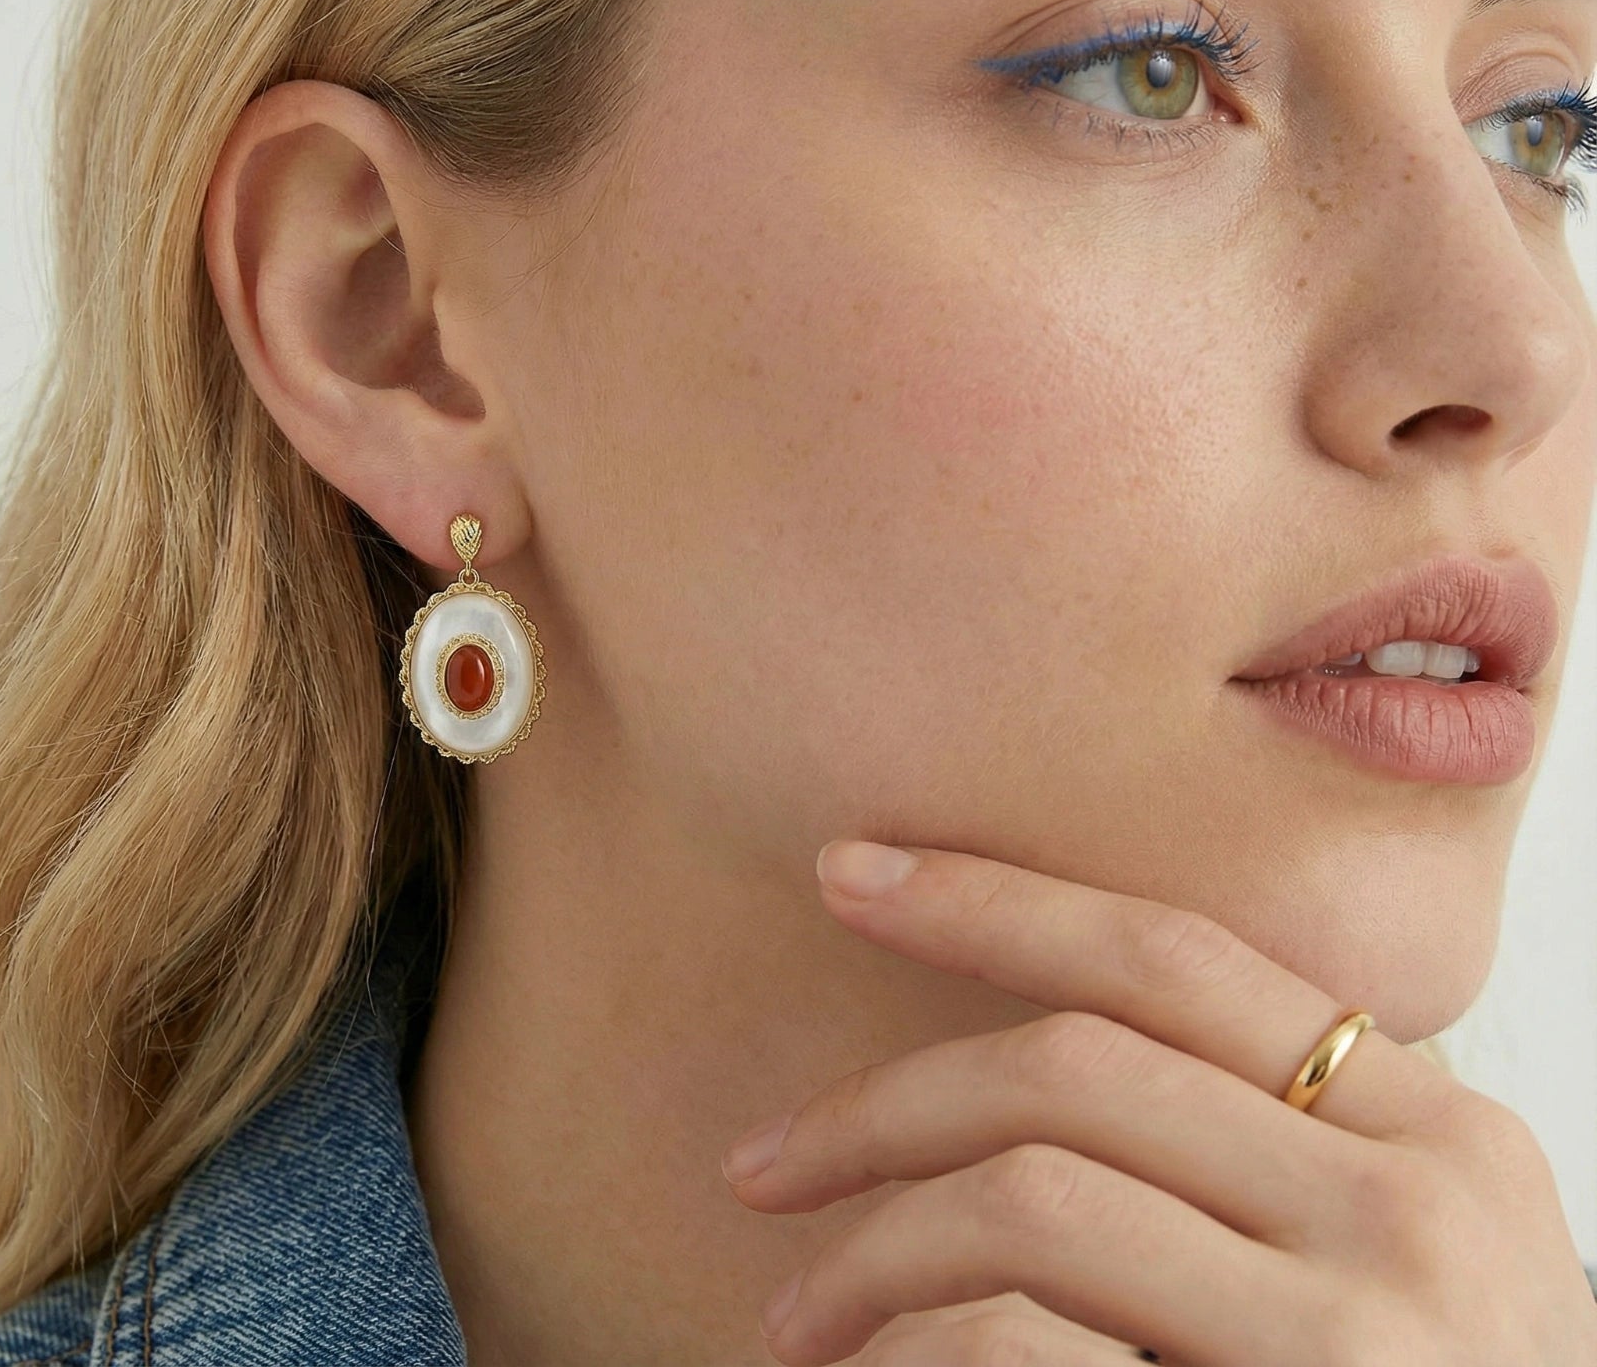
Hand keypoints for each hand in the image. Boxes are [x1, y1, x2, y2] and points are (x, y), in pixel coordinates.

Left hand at [720, 838, 1596, 1365]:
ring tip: (798, 1314)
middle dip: (881, 1102)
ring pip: (1032, 1191)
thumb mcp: (1398, 1271)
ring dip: (875, 1246)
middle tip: (758, 1161)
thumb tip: (1033, 1076)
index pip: (1172, 956)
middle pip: (1076, 1063)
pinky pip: (1031, 1342)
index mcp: (1435, 1132)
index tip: (851, 874)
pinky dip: (921, 1346)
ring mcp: (1371, 1329)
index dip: (994, 899)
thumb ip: (1275, 1155)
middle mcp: (1420, 1203)